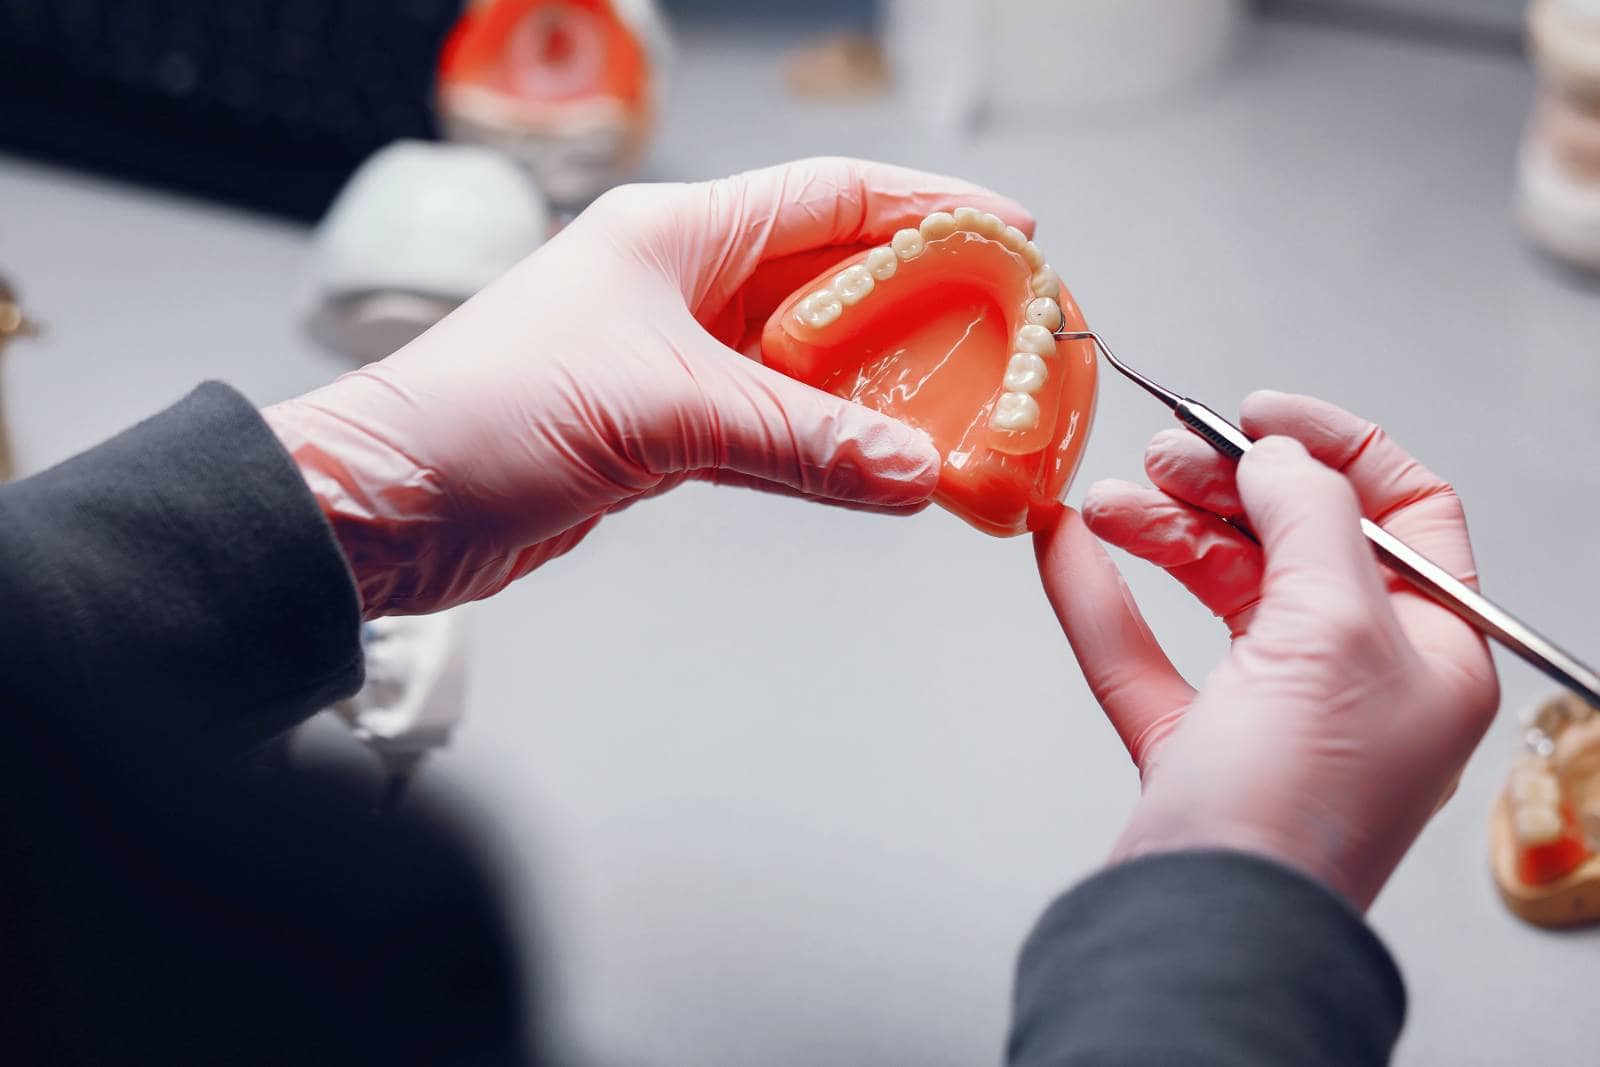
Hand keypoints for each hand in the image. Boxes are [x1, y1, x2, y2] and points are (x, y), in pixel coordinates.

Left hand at [265, 158, 1031, 616]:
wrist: (390, 504)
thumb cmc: (485, 417)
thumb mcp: (660, 413)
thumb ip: (797, 441)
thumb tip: (913, 470)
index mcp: (676, 235)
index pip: (831, 199)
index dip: (928, 211)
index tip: (1010, 234)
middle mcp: (679, 284)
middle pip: (831, 280)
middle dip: (920, 306)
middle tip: (1001, 335)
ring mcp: (672, 358)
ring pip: (806, 364)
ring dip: (878, 390)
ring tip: (960, 408)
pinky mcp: (660, 430)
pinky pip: (770, 430)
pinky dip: (825, 450)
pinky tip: (878, 470)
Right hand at [1035, 391, 1500, 907]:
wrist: (1209, 926)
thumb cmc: (1297, 805)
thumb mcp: (1333, 628)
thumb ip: (1312, 516)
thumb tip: (1285, 458)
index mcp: (1431, 650)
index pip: (1403, 512)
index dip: (1335, 448)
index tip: (1255, 414)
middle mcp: (1359, 677)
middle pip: (1294, 541)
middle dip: (1224, 488)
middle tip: (1163, 458)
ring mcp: (1274, 712)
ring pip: (1215, 588)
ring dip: (1157, 534)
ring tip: (1105, 504)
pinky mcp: (1195, 747)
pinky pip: (1145, 651)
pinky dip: (1103, 597)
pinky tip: (1065, 548)